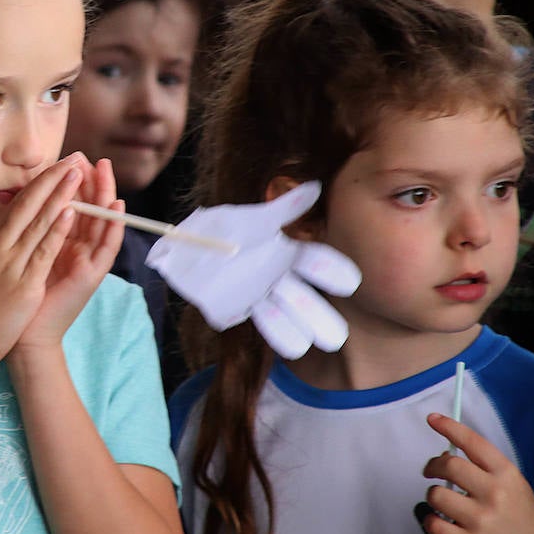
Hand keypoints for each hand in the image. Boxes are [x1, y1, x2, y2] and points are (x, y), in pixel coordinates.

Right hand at [0, 154, 83, 366]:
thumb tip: (7, 232)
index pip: (18, 205)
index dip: (39, 183)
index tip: (55, 166)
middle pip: (29, 205)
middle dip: (52, 179)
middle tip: (72, 158)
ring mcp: (10, 263)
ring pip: (38, 222)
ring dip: (59, 195)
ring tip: (77, 172)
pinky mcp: (23, 283)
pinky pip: (43, 250)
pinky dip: (57, 229)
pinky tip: (69, 211)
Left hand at [12, 156, 124, 353]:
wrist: (21, 334)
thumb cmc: (18, 296)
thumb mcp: (25, 254)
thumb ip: (32, 230)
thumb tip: (27, 201)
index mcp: (61, 242)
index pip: (72, 204)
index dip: (73, 182)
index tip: (70, 158)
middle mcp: (77, 249)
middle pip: (90, 209)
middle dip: (94, 182)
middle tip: (95, 158)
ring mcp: (86, 262)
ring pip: (101, 222)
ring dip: (106, 195)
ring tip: (106, 171)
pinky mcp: (91, 276)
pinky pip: (107, 248)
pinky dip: (113, 227)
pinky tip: (117, 207)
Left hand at [145, 181, 360, 359]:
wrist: (182, 246)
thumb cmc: (221, 228)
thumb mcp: (251, 219)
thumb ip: (284, 209)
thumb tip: (315, 188)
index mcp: (283, 252)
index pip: (315, 262)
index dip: (331, 271)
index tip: (350, 282)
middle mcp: (277, 277)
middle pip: (305, 299)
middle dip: (320, 317)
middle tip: (337, 337)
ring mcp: (259, 295)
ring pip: (284, 315)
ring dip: (295, 330)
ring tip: (305, 345)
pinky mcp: (238, 309)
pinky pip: (258, 323)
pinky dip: (272, 332)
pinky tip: (287, 345)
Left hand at [420, 413, 533, 533]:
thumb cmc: (520, 520)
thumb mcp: (513, 485)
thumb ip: (484, 469)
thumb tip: (446, 454)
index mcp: (506, 475)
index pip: (473, 442)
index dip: (450, 427)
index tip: (433, 419)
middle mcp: (494, 494)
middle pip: (449, 465)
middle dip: (433, 465)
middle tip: (430, 470)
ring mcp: (481, 521)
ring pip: (436, 495)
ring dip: (433, 496)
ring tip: (444, 503)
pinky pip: (433, 523)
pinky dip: (431, 521)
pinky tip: (441, 522)